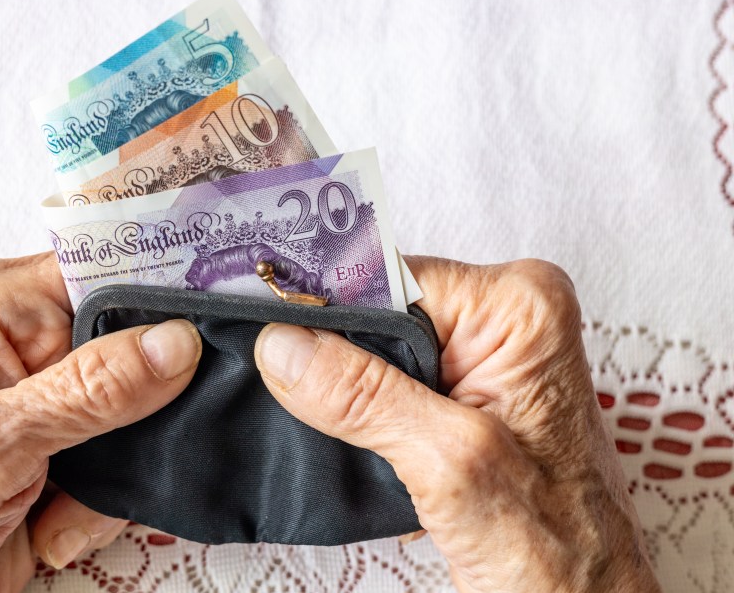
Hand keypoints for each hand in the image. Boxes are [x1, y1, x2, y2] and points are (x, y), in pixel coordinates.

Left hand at [0, 254, 201, 592]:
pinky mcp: (66, 437)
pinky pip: (130, 449)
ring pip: (145, 403)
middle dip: (136, 412)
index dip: (158, 297)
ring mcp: (49, 390)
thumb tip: (175, 341)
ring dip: (116, 467)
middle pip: (136, 338)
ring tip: (59, 506)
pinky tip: (55, 520)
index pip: (103, 264)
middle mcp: (24, 334)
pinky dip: (106, 497)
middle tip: (104, 460)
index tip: (203, 334)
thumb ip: (87, 391)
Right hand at [254, 257, 659, 592]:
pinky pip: (388, 372)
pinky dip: (359, 403)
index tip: (268, 331)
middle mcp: (506, 317)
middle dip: (334, 350)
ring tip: (336, 426)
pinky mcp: (465, 387)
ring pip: (376, 342)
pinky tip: (352, 431)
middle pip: (379, 305)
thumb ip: (363, 397)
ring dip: (345, 384)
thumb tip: (283, 344)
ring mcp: (485, 353)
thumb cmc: (554, 548)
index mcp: (520, 308)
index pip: (389, 275)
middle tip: (299, 393)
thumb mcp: (448, 463)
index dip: (325, 305)